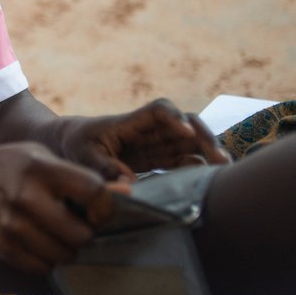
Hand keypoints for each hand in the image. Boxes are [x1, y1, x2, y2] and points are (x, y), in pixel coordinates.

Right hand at [0, 143, 113, 274]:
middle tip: (79, 225)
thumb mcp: (47, 158)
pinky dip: (48, 260)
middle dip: (86, 232)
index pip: (93, 191)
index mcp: (42, 169)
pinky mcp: (3, 246)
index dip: (105, 206)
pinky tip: (41, 242)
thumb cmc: (20, 166)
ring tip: (59, 233)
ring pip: (64, 255)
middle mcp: (26, 197)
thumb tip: (128, 192)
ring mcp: (12, 224)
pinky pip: (43, 267)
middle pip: (81, 234)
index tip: (99, 210)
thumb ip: (83, 177)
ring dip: (68, 249)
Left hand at [60, 98, 231, 178]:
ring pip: (191, 141)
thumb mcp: (82, 155)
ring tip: (224, 170)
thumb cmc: (76, 145)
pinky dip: (200, 166)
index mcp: (130, 122)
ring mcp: (157, 143)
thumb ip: (104, 167)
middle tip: (220, 159)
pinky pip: (186, 159)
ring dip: (209, 152)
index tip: (185, 131)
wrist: (71, 144)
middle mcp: (149, 129)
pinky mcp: (160, 158)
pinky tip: (211, 178)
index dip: (174, 118)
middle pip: (186, 123)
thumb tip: (128, 183)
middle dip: (204, 137)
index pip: (158, 111)